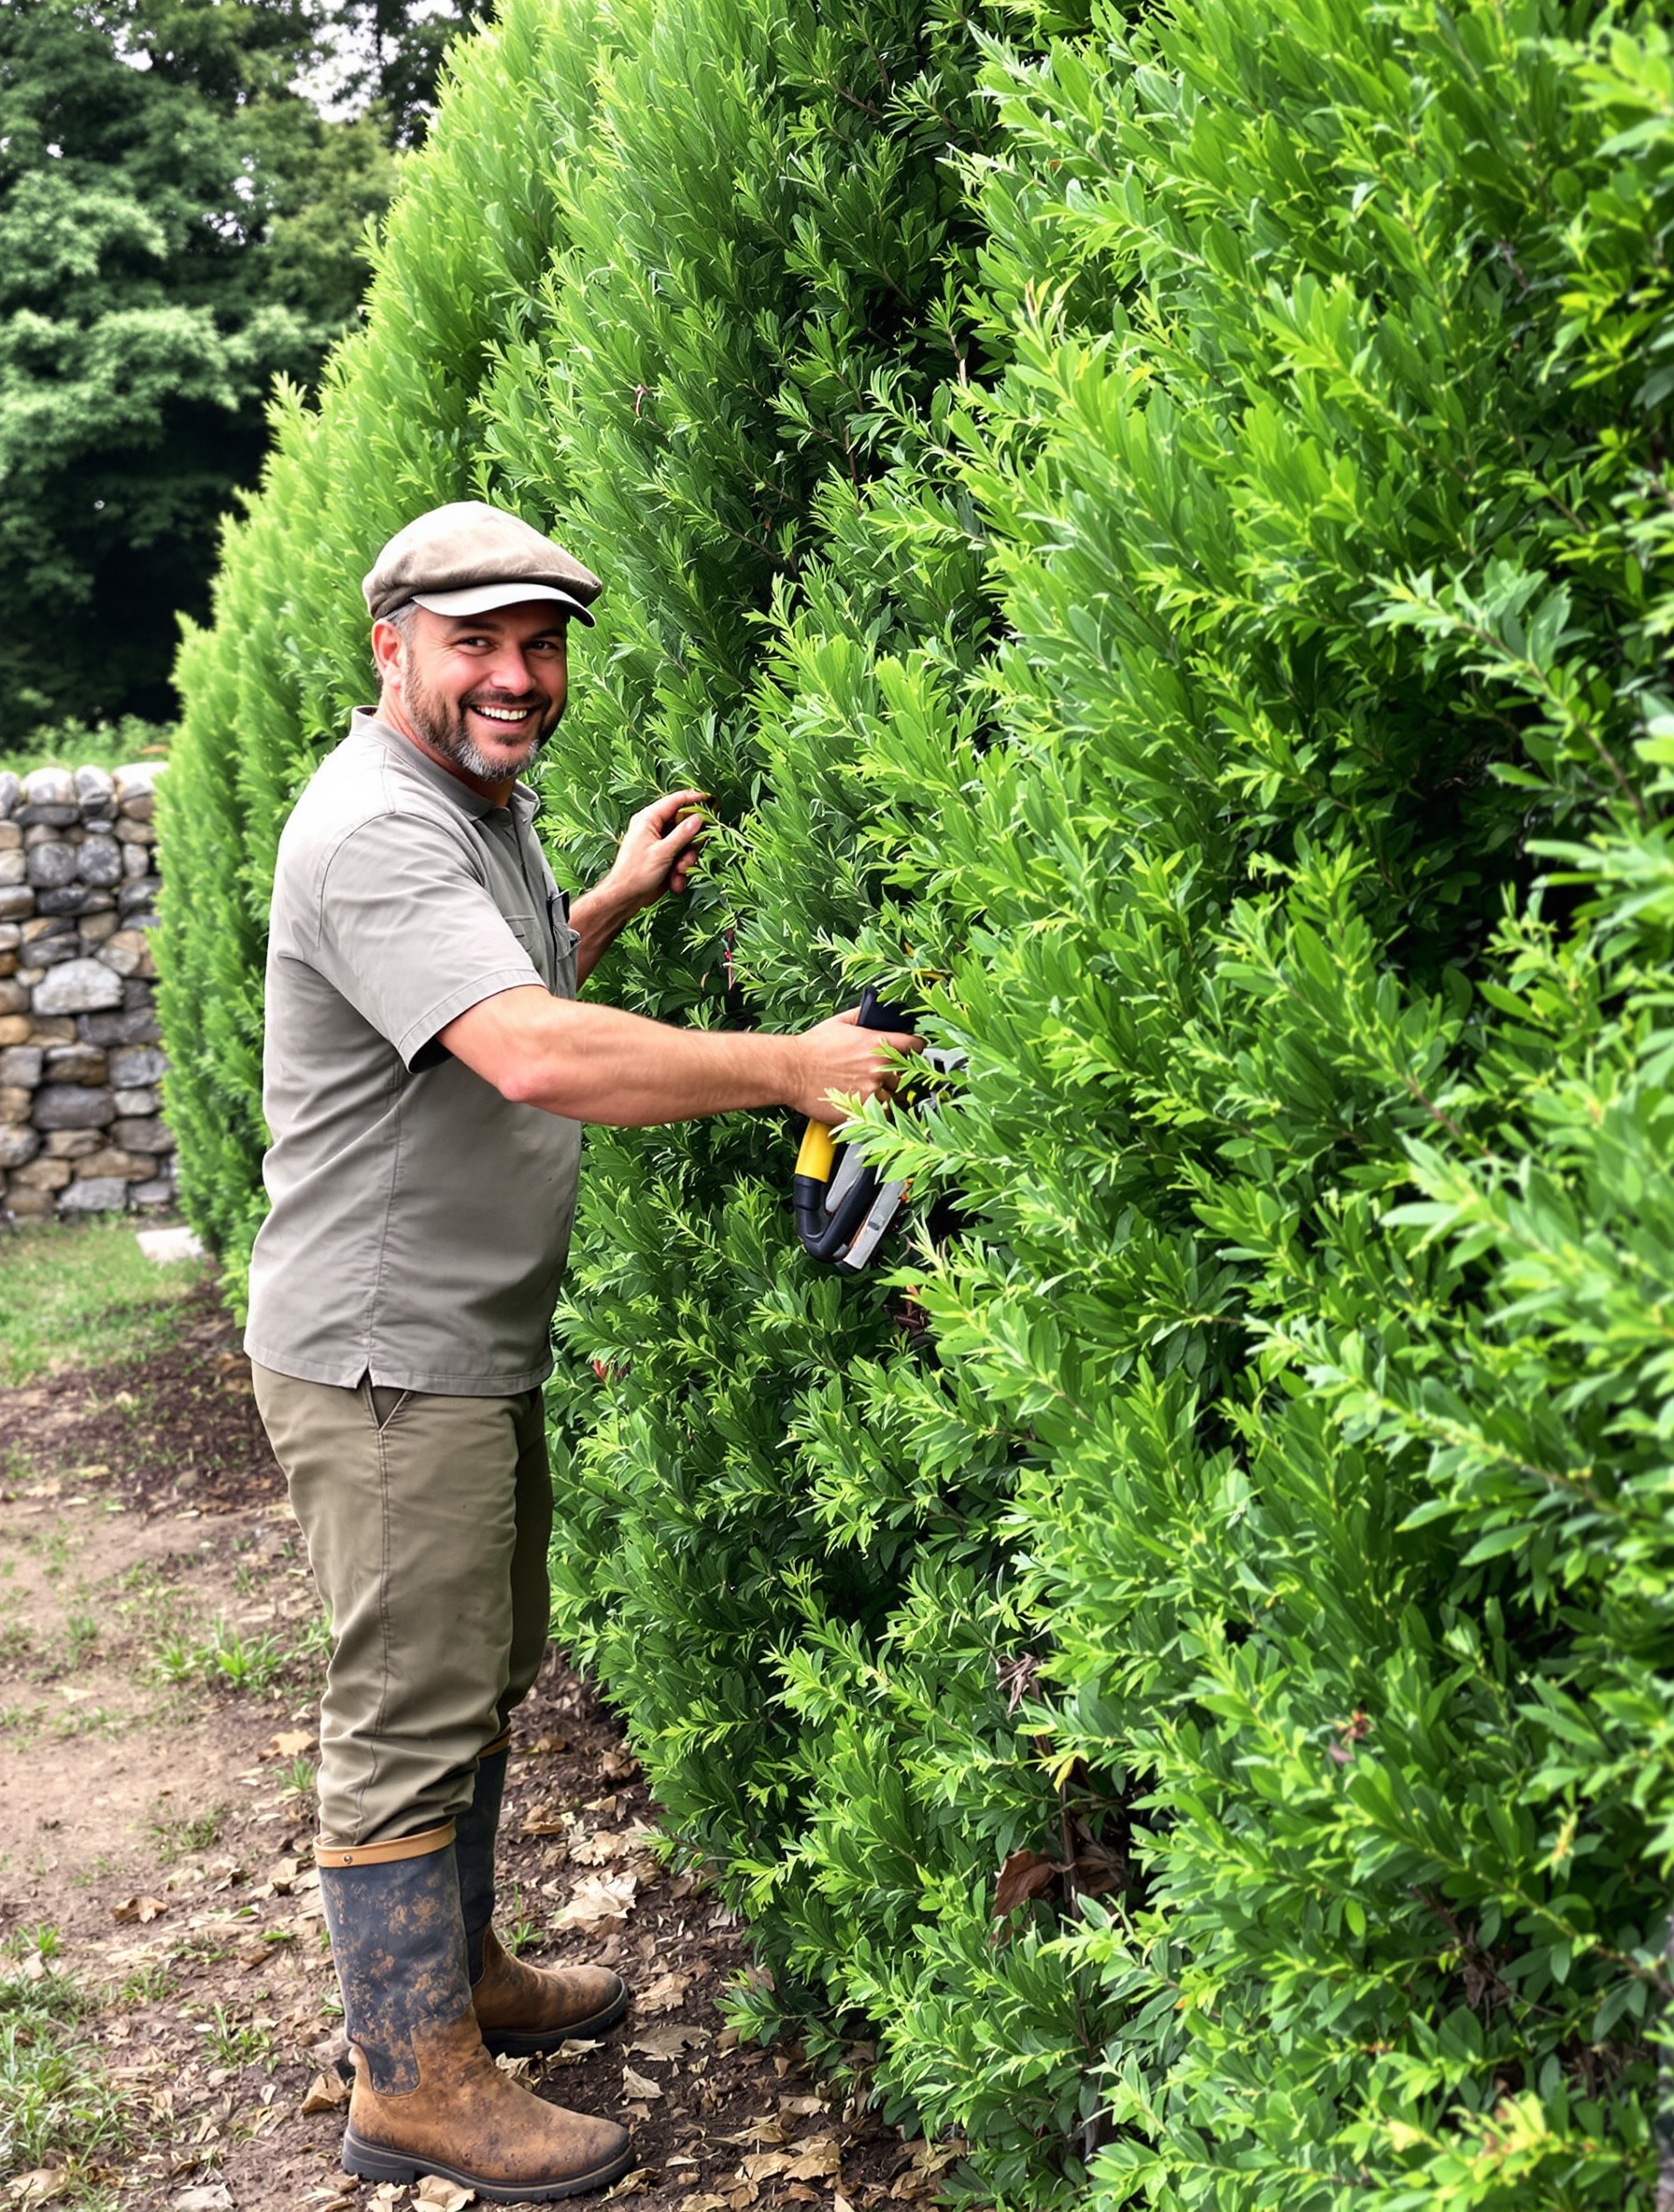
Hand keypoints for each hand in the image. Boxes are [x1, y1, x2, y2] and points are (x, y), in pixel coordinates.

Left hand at [600, 789, 706, 917]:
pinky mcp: (663, 858)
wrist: (624, 898)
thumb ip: (683, 834)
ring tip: (679, 872)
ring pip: (685, 844)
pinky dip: (680, 870)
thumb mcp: (663, 852)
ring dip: (686, 860)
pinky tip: (675, 881)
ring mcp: (659, 843)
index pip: (675, 801)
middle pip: (684, 825)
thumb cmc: (636, 873)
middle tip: (691, 854)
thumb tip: (698, 818)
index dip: (694, 800)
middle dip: (691, 843)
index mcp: (648, 819)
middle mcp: (654, 828)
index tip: (711, 801)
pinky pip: (680, 858)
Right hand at [788, 1007, 922, 1124]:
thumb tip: (872, 1012)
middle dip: (899, 1076)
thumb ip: (860, 1016)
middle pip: (908, 1075)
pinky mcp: (862, 1109)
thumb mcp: (838, 1023)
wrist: (791, 1070)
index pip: (916, 1046)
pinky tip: (868, 1105)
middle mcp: (879, 1068)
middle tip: (885, 1075)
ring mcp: (872, 1090)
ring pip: (897, 1098)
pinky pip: (882, 1115)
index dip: (915, 1049)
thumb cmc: (811, 1048)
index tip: (912, 1053)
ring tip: (874, 1092)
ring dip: (890, 1096)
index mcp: (877, 1044)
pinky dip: (879, 1112)